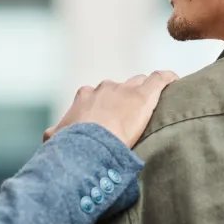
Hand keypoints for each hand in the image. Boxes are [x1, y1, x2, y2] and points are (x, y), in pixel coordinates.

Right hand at [43, 71, 179, 147]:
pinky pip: (161, 79)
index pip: (98, 95)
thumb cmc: (72, 144)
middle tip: (132, 118)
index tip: (111, 119)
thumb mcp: (55, 139)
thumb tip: (49, 139)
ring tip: (157, 106)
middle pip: (120, 88)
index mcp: (84, 97)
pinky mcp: (145, 94)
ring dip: (146, 92)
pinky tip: (175, 83)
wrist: (90, 142)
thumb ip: (54, 135)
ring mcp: (125, 89)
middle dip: (125, 100)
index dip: (106, 106)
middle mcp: (104, 88)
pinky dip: (168, 80)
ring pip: (140, 83)